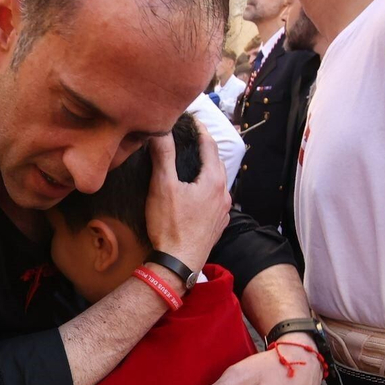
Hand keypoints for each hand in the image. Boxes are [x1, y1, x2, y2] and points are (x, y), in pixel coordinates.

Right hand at [144, 118, 229, 269]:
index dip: (200, 130)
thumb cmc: (170, 226)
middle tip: (192, 139)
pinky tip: (197, 194)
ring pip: (218, 183)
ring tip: (193, 165)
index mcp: (213, 180)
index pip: (209, 146)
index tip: (192, 119)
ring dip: (208, 171)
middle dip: (206, 149)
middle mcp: (223, 194)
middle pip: (217, 163)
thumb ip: (163, 155)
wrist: (178, 264)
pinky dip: (208, 190)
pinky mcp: (218, 226)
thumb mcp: (162, 186)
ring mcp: (222, 211)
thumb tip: (161, 130)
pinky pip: (216, 200)